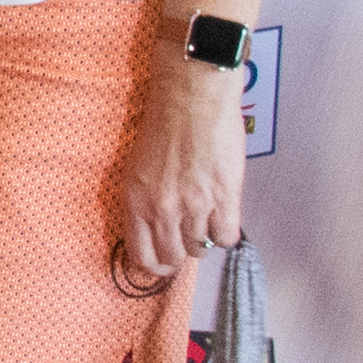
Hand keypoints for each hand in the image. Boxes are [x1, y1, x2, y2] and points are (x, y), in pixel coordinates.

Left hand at [111, 52, 247, 297]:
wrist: (192, 96)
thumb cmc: (165, 123)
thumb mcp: (138, 166)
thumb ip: (146, 200)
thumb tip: (157, 230)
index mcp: (135, 200)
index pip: (141, 256)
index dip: (155, 265)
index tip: (163, 263)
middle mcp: (162, 208)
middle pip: (173, 258)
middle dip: (181, 253)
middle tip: (188, 240)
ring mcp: (194, 205)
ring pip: (201, 248)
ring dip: (204, 238)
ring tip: (207, 217)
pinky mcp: (224, 197)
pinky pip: (227, 237)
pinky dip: (227, 232)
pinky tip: (225, 215)